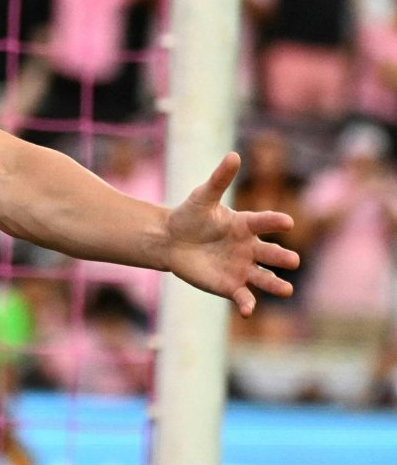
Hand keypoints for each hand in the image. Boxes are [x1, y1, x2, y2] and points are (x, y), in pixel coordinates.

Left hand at [165, 152, 297, 316]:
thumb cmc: (189, 216)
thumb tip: (234, 155)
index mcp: (245, 225)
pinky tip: (248, 309)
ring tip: (287, 290)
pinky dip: (247, 303)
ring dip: (275, 284)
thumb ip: (220, 180)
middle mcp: (249, 248)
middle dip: (282, 257)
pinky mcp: (230, 286)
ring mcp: (242, 268)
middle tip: (293, 260)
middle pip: (270, 253)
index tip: (287, 222)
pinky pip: (243, 296)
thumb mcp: (202, 197)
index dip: (275, 222)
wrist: (170, 240)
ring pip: (264, 278)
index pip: (264, 222)